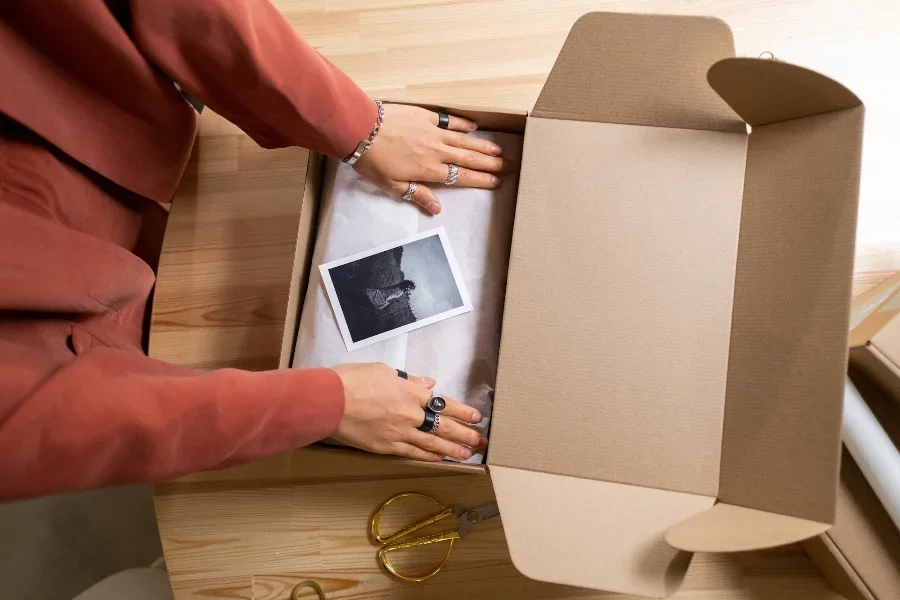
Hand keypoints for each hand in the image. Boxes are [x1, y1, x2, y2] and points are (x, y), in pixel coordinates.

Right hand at [331, 362, 487, 461]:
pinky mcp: (385, 447)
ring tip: (469, 454)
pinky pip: (412, 453)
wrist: (327, 400)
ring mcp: (398, 432)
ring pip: (432, 443)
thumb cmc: (351, 380)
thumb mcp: (382, 370)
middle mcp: (409, 413)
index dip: (463, 411)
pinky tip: (441, 459)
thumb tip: (429, 383)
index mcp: (410, 392)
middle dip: (465, 433)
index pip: (444, 403)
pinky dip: (429, 457)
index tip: (477, 416)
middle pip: (444, 425)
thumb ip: (408, 379)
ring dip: (452, 449)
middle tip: (482, 440)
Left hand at [353, 103, 508, 214]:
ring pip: (464, 140)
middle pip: (469, 158)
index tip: (497, 181)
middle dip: (491, 163)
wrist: (360, 128)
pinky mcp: (424, 115)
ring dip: (483, 146)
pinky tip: (474, 126)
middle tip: (510, 165)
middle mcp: (436, 151)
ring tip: (499, 150)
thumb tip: (437, 209)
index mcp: (429, 170)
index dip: (481, 180)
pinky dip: (462, 123)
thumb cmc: (372, 161)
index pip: (461, 177)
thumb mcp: (392, 185)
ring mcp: (432, 131)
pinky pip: (448, 120)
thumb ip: (417, 195)